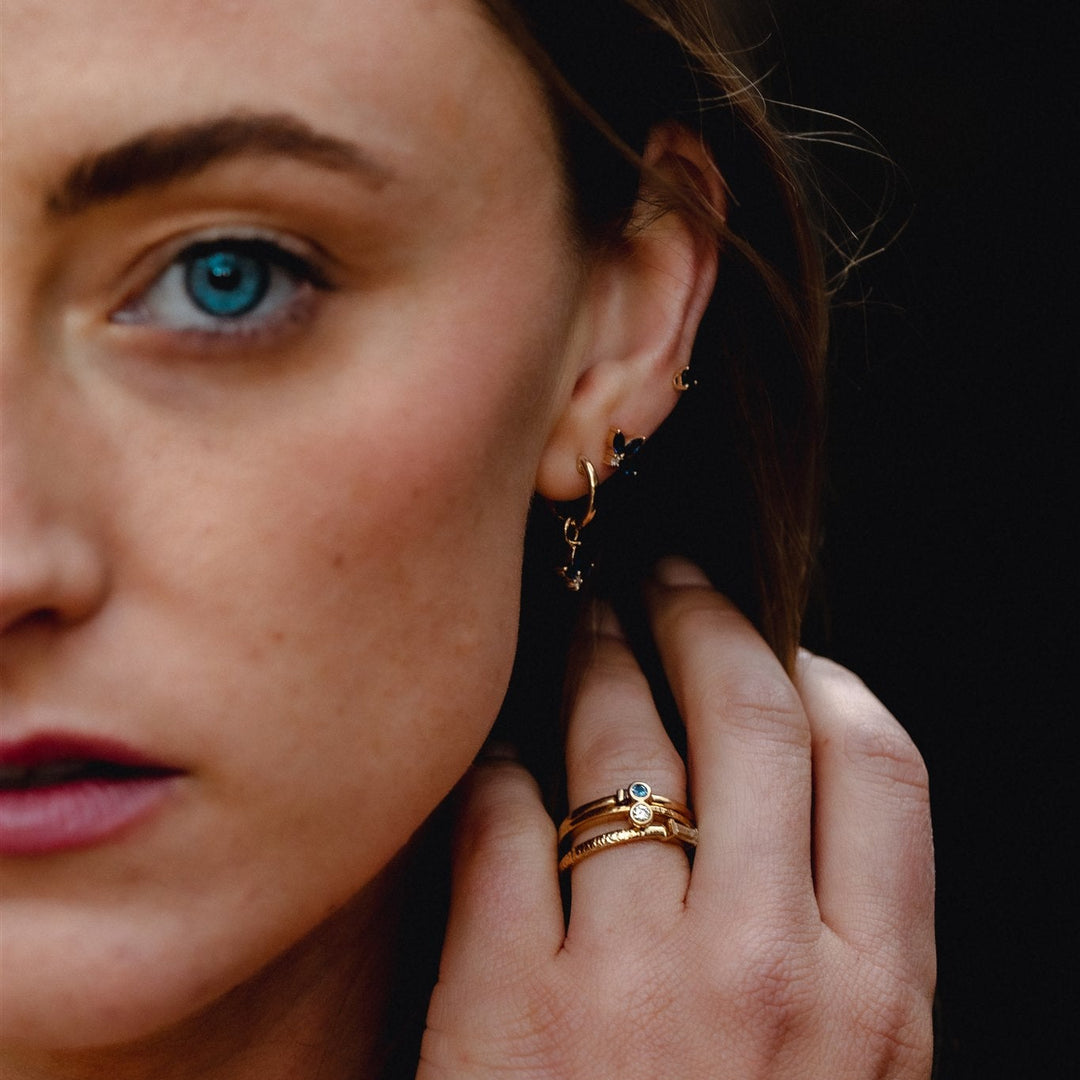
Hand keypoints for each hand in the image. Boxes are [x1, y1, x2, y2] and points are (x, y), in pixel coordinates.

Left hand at [417, 559, 934, 1078]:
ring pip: (618, 743)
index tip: (781, 643)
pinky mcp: (506, 1007)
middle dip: (707, 620)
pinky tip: (503, 744)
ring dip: (598, 658)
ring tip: (585, 624)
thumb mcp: (847, 1076)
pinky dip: (501, 760)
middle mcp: (768, 972)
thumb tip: (794, 769)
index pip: (878, 762)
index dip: (824, 674)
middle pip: (748, 718)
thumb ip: (844, 934)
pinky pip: (503, 815)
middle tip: (669, 582)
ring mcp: (632, 985)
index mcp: (876, 997)